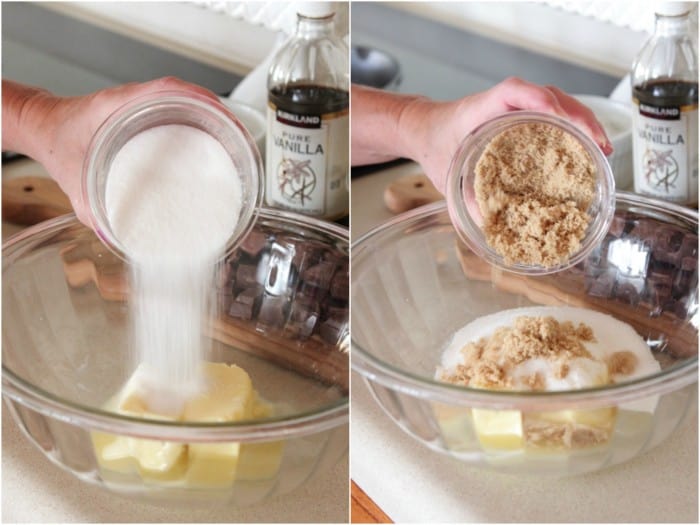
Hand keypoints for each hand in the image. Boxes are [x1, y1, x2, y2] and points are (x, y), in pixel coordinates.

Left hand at [3, 77, 218, 224]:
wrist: (43, 130)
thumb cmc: (57, 143)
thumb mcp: (72, 180)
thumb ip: (91, 210)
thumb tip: (116, 237)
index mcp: (120, 105)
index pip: (170, 90)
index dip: (203, 102)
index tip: (224, 120)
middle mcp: (139, 102)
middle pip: (192, 99)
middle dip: (221, 119)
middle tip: (240, 143)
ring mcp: (147, 109)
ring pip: (191, 108)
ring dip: (216, 124)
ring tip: (235, 149)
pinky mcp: (149, 119)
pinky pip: (181, 117)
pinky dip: (201, 129)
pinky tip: (211, 151)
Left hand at [352, 77, 611, 192]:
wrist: (424, 130)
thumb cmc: (434, 146)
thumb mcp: (445, 176)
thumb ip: (466, 201)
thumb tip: (492, 230)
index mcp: (481, 108)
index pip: (514, 91)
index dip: (539, 99)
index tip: (560, 116)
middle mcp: (503, 102)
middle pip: (549, 96)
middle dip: (578, 118)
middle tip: (599, 145)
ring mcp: (516, 106)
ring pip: (558, 103)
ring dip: (583, 122)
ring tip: (602, 148)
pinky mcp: (522, 115)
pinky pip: (553, 114)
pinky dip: (573, 127)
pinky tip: (586, 147)